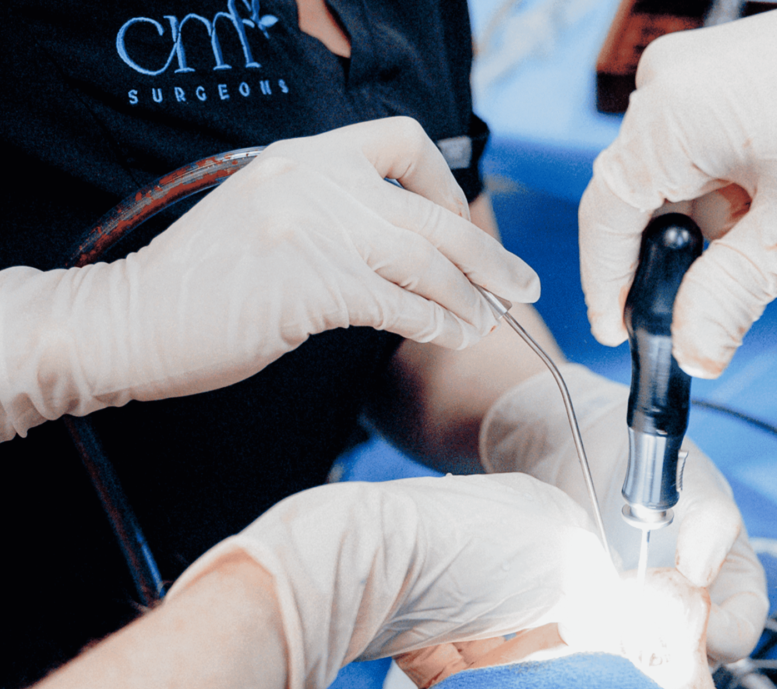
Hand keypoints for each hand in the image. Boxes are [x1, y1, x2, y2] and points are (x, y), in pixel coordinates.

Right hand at [0, 117, 537, 439]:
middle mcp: (315, 180)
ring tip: (488, 324)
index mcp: (306, 158)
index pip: (402, 141)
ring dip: (469, 299)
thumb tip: (404, 249)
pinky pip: (398, 303)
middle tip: (523, 288)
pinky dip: (434, 323)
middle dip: (488, 257)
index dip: (445, 184)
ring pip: (425, 261)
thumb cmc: (203, 284)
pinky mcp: (311, 281)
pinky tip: (450, 337)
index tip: (461, 226)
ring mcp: (313, 227)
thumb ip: (332, 216)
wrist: (129, 318)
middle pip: (432, 215)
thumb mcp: (269, 220)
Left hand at [164, 472, 615, 688]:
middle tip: (560, 658)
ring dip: (502, 661)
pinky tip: (471, 686)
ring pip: (488, 632)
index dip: (592, 600)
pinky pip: (444, 656)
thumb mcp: (566, 570)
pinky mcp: (406, 613)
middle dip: (545, 635)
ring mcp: (444, 572)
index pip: (576, 557)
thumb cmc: (469, 551)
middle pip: (531, 599)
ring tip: (512, 675)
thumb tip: (606, 617)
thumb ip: (599, 595)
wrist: (367, 565)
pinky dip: (459, 676)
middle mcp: (488, 534)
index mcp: (533, 507)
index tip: (602, 632)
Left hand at [480, 364, 768, 661]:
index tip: (691, 618)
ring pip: (645, 657)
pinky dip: (592, 635)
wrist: (596, 454)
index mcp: (734, 588)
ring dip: (626, 644)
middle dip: (666, 648)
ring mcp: (648, 620)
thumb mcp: (698, 489)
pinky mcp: (603, 620)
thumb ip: (711, 526)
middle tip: (638, 622)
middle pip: (691, 659)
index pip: (739, 634)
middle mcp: (694, 612)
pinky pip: (603, 644)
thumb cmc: (662, 469)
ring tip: (605, 613)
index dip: (721, 635)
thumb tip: (699, 575)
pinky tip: (579, 614)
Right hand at [579, 0, 776, 377]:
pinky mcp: (740, 78)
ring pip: (700, 186)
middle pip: (660, 203)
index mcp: (672, 114)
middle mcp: (677, 85)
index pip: (609, 213)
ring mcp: (707, 76)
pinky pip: (724, 156)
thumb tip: (695, 351)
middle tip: (757, 295)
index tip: (619, 327)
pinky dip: (761, 200)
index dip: (609, 281)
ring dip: (751, 238)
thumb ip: (729, 297)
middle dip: (715, 262)